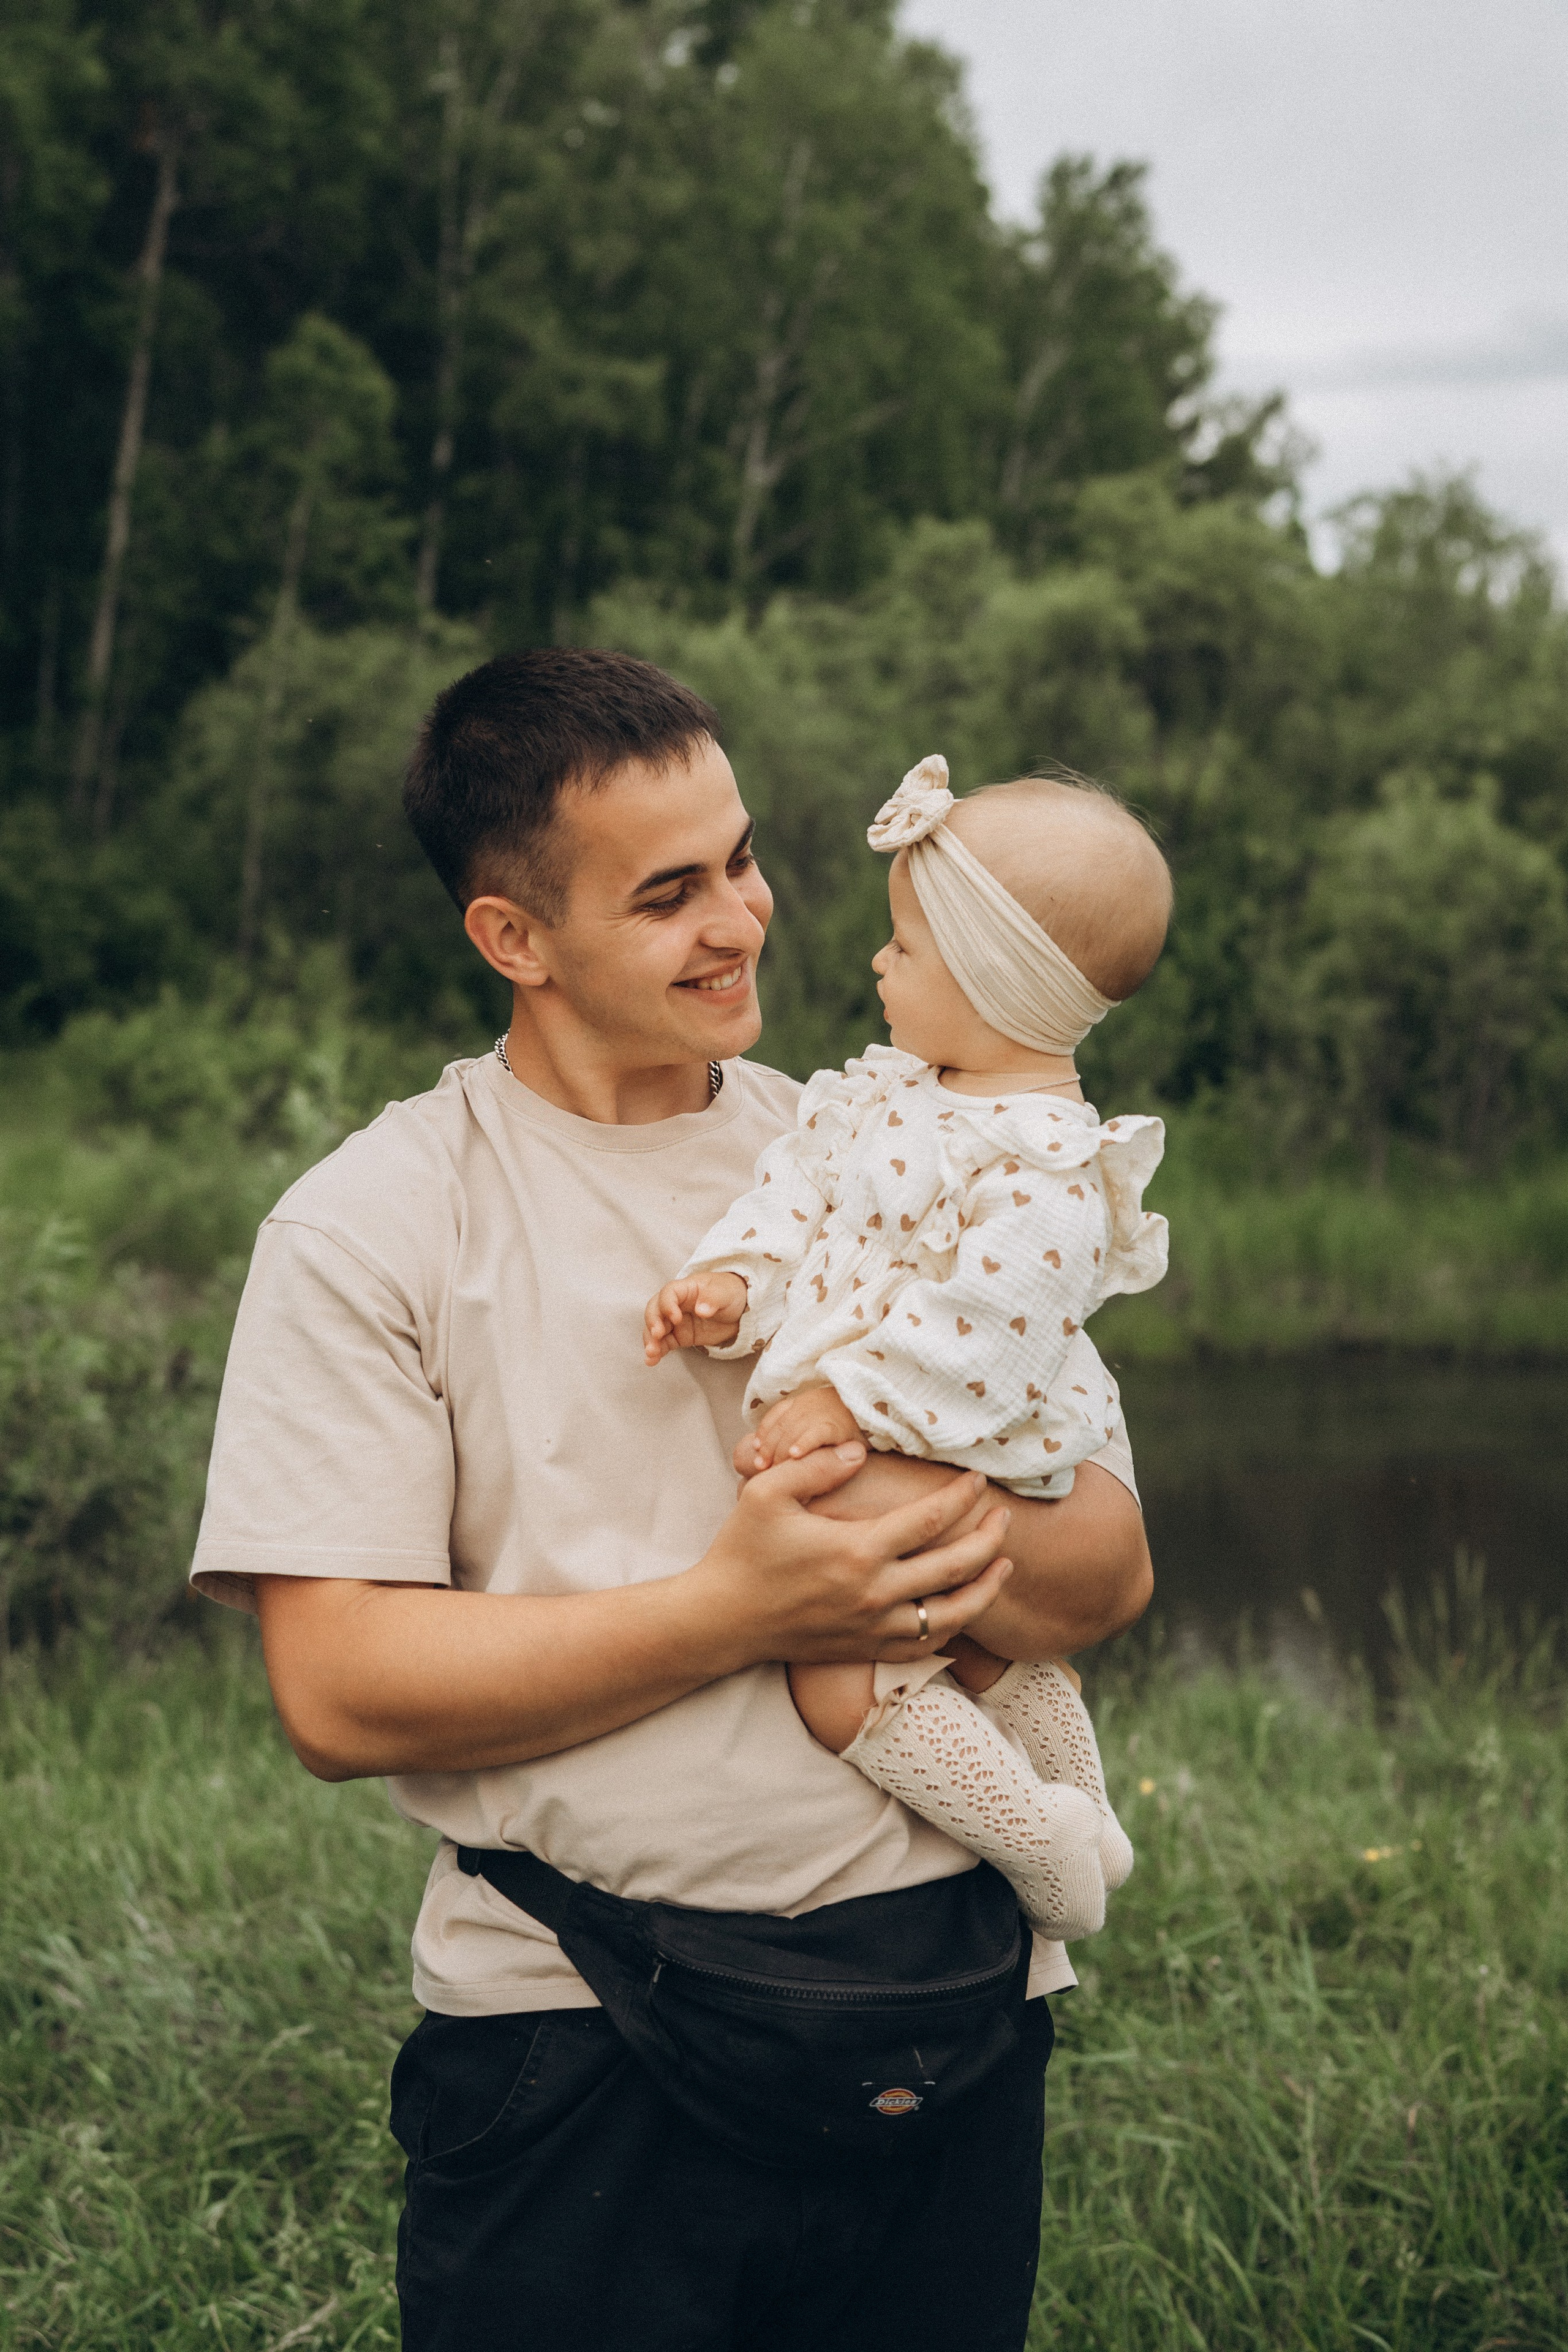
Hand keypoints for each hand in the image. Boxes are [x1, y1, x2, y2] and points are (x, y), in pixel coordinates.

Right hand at [644, 1271, 748, 1362]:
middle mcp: (676, 1304)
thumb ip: (713, 1299)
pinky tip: (651, 1361)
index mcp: (686, 1288)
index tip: (675, 1318)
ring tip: (651, 1353)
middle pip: (655, 1310)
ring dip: (651, 1340)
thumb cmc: (731, 1294)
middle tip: (657, 1335)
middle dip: (652, 1322)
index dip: (667, 1305)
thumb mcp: (726, 1293)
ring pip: (656, 1329)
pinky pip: (664, 1343)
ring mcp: (676, 1322)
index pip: (668, 1293)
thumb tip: (700, 1310)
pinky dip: (657, 1352)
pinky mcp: (680, 1337)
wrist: (740, 1310)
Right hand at [691, 1443, 1014, 1668]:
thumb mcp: (767, 1492)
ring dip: (986, 1587)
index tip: (978, 1480)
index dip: (961, 1496)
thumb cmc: (743, 1550)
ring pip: (952, 1613)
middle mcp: (874, 1592)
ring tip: (1005, 1565)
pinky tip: (964, 1607)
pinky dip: (954, 1626)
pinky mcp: (867, 1649)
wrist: (723, 1619)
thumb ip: (817, 1466)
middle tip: (1004, 1517)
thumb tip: (861, 1451)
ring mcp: (874, 1626)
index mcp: (857, 1549)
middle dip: (990, 1538)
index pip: (930, 1519)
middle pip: (956, 1566)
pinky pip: (926, 1644)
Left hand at [736, 1384, 861, 1474]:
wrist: (886, 1416)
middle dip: (769, 1446)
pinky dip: (803, 1443)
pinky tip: (795, 1456)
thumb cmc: (856, 1428)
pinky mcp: (840, 1423)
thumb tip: (782, 1455)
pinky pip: (817, 1433)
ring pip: (794, 1430)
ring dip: (780, 1450)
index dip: (764, 1432)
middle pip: (782, 1425)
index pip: (778, 1415)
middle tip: (761, 1469)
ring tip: (772, 1468)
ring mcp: (826, 1411)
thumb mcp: (827, 1426)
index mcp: (808, 1401)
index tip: (756, 1451)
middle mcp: (814, 1403)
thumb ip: (807, 1433)